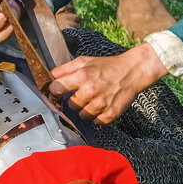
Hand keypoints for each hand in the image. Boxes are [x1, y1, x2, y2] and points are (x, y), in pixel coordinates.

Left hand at [49, 43, 168, 124]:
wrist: (132, 71)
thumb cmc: (107, 66)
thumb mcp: (84, 61)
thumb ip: (65, 68)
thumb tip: (50, 76)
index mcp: (81, 76)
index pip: (56, 89)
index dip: (55, 91)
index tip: (58, 92)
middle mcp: (90, 90)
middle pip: (69, 104)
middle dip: (74, 99)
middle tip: (83, 93)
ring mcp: (101, 104)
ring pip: (82, 115)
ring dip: (85, 109)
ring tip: (94, 99)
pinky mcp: (111, 114)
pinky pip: (96, 122)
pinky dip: (97, 116)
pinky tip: (101, 106)